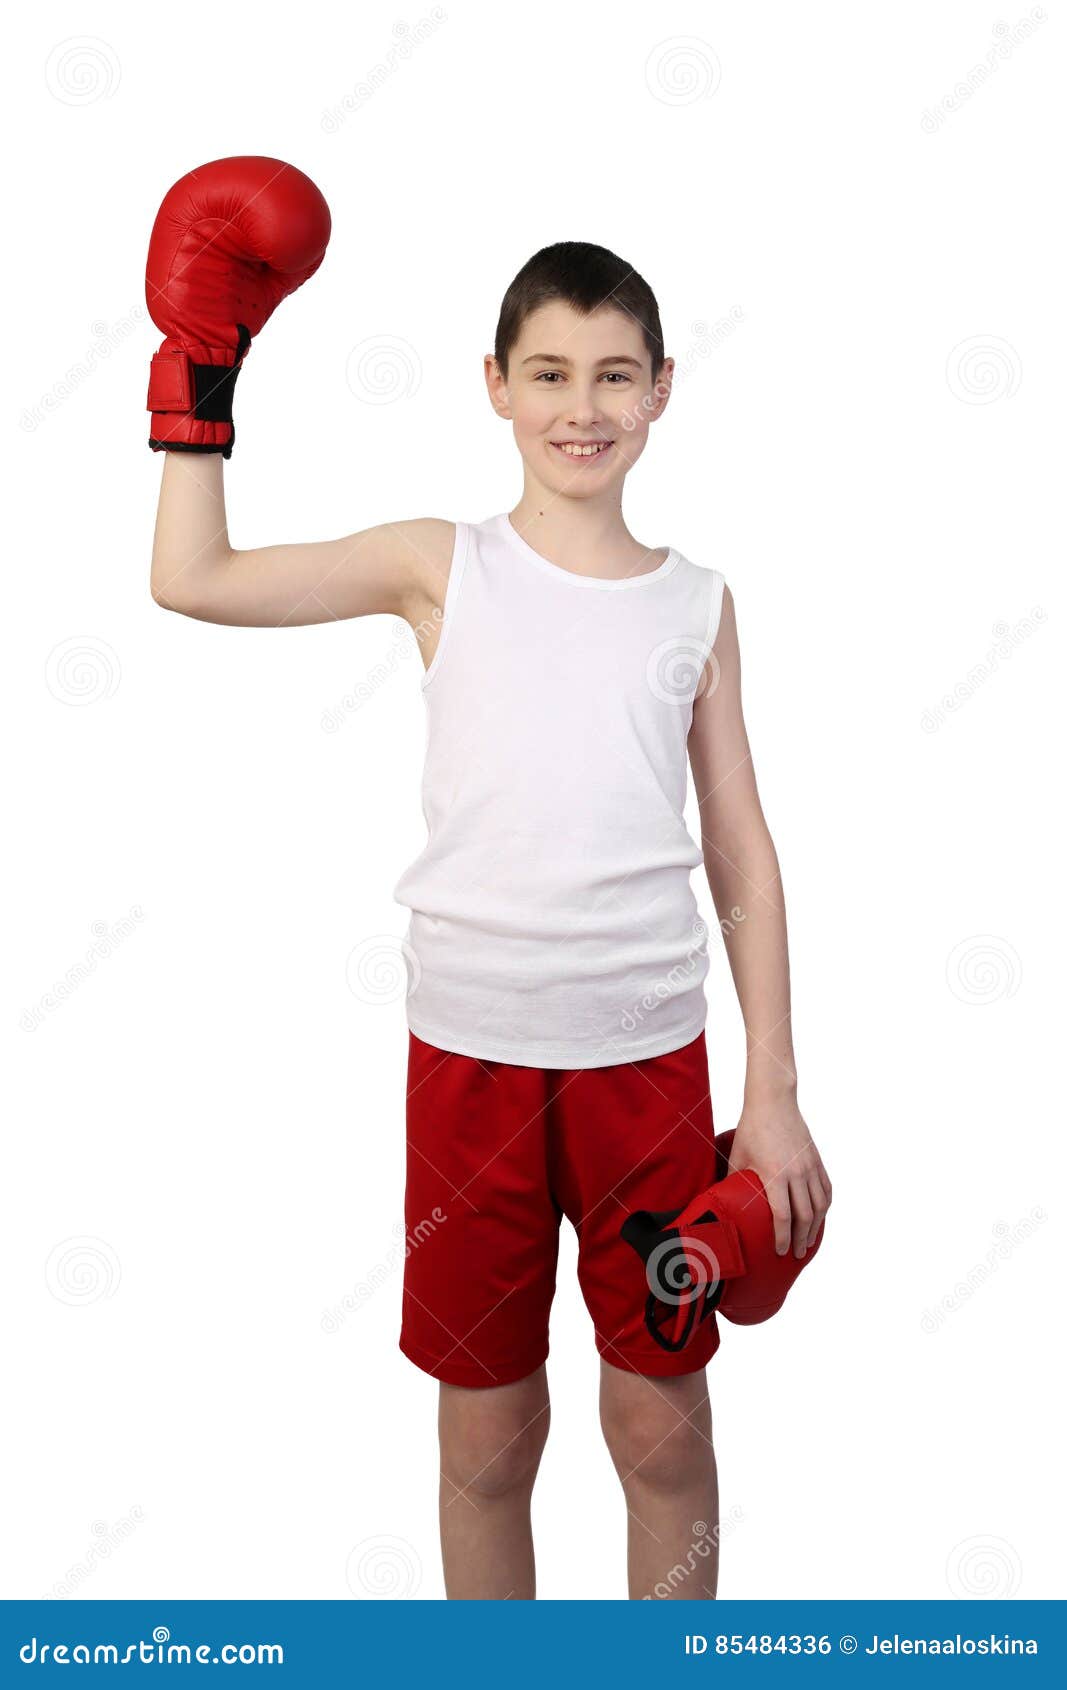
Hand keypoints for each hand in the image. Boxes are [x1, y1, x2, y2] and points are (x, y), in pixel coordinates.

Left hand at [728, 1097, 830, 1259]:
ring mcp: (810, 1166)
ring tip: (808, 1242)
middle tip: (795, 1254)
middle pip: (804, 1215)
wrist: (774, 1102)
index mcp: (775, 1173)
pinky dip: (824, 1207)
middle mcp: (796, 1172)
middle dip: (800, 1239)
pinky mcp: (816, 1160)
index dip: (782, 1237)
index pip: (783, 1215)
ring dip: (815, 1227)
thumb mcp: (738, 1155)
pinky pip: (826, 1189)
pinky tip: (819, 1218)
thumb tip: (723, 1201)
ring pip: (819, 1206)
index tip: (779, 1252)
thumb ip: (734, 1180)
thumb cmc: (751, 1128)